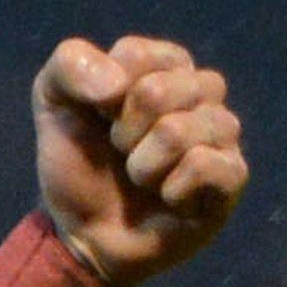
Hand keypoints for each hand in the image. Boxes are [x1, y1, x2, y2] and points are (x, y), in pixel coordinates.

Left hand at [33, 36, 246, 286]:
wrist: (84, 231)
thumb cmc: (77, 162)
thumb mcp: (53, 100)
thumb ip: (70, 63)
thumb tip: (118, 84)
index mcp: (162, 65)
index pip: (135, 55)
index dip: (102, 94)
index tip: (99, 116)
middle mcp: (200, 93)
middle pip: (158, 91)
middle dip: (122, 131)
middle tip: (120, 151)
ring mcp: (221, 134)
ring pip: (179, 130)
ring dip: (141, 164)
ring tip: (142, 177)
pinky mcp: (233, 177)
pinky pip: (204, 165)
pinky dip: (169, 188)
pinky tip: (169, 198)